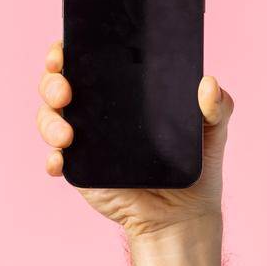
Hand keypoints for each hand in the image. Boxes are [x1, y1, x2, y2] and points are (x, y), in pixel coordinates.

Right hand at [37, 38, 233, 241]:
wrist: (185, 213)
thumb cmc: (197, 164)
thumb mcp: (212, 130)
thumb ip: (217, 105)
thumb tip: (209, 83)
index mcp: (125, 92)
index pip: (89, 62)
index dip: (69, 52)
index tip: (64, 52)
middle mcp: (99, 111)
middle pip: (58, 85)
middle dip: (52, 82)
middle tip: (65, 92)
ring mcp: (85, 140)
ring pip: (49, 119)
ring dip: (48, 122)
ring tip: (68, 136)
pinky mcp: (80, 169)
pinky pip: (55, 160)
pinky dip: (51, 159)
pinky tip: (59, 162)